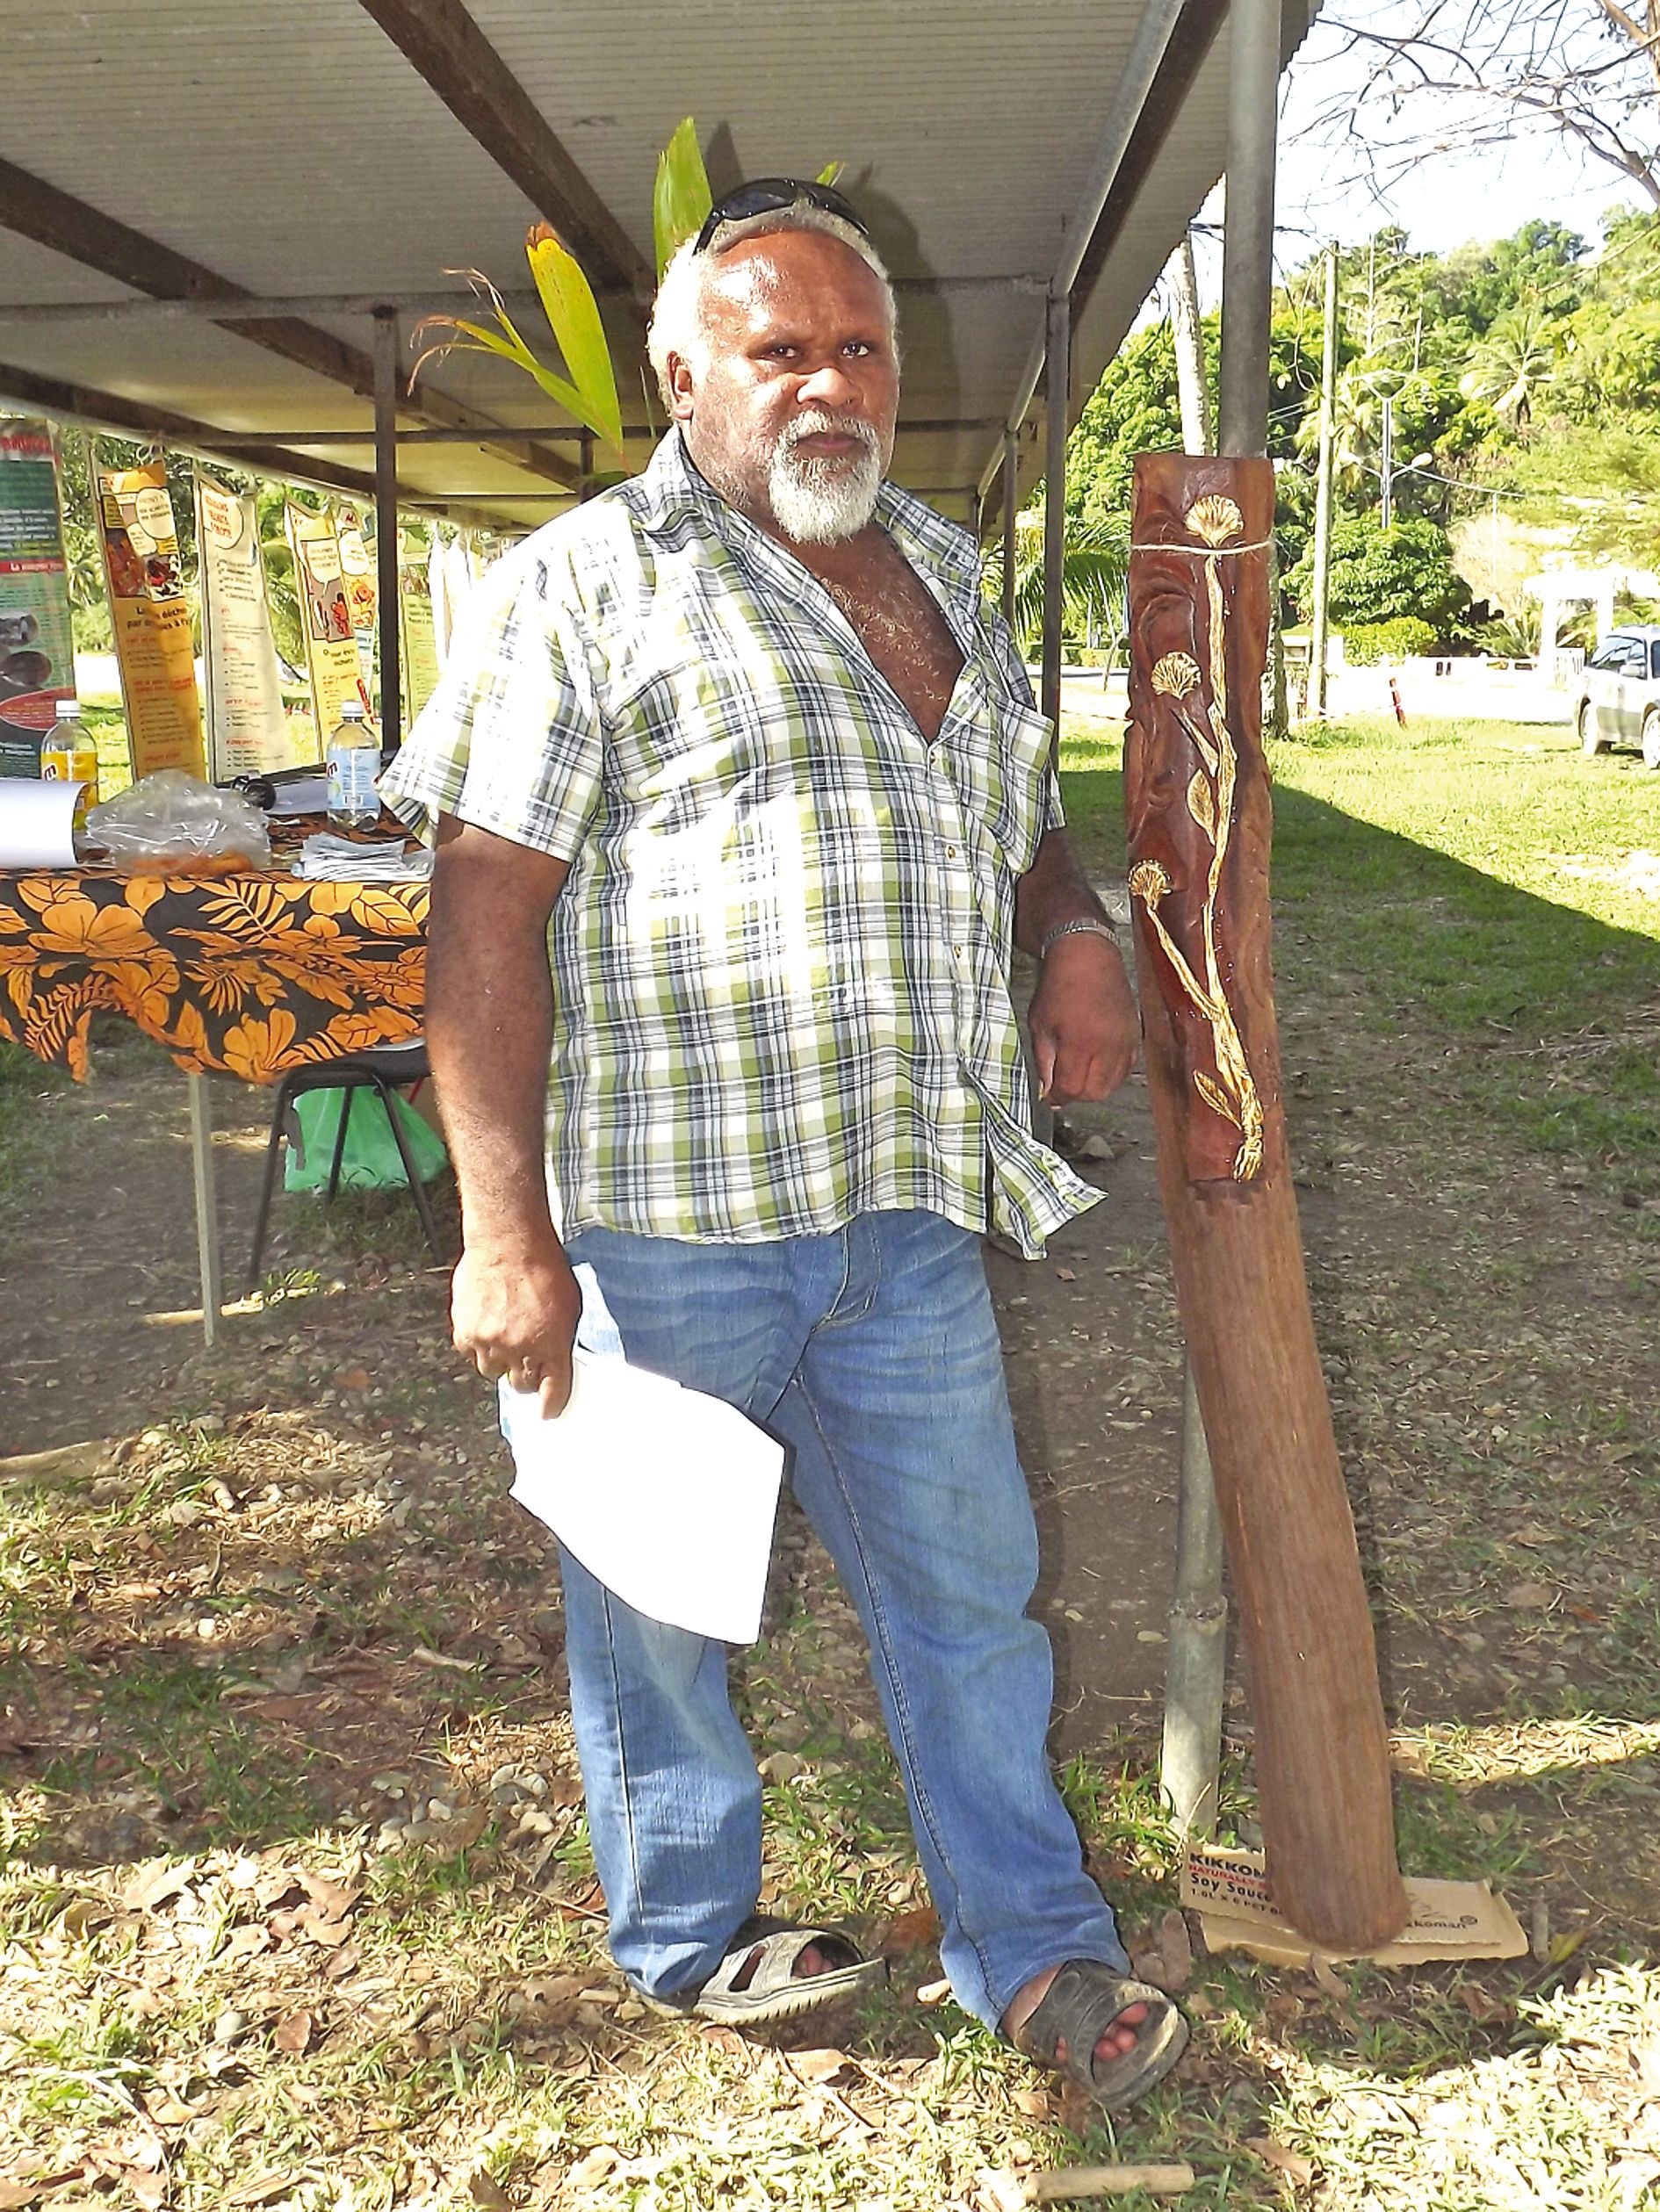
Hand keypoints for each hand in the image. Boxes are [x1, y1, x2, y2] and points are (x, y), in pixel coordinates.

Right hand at [450, 1235, 582, 1417]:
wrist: (508, 1241)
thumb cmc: (545, 1266)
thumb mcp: (570, 1305)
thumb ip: (561, 1338)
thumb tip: (556, 1361)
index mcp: (552, 1344)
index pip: (553, 1391)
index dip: (551, 1405)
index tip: (548, 1412)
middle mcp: (520, 1349)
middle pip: (521, 1384)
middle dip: (526, 1374)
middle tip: (527, 1356)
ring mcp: (490, 1342)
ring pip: (492, 1371)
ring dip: (500, 1359)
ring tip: (505, 1333)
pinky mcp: (465, 1332)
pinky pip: (470, 1353)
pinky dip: (478, 1344)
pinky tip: (487, 1324)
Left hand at [1028, 932, 1139, 1105]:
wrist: (1087, 957)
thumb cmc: (1059, 986)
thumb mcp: (1040, 1026)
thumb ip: (1044, 1062)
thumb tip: (1048, 1091)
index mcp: (1080, 1045)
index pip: (1072, 1090)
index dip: (1058, 1098)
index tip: (1049, 1097)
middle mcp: (1107, 1047)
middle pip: (1095, 1092)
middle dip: (1076, 1094)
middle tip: (1062, 1084)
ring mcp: (1125, 1042)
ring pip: (1113, 1084)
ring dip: (1094, 1086)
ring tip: (1079, 1073)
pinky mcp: (1134, 1035)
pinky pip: (1127, 1068)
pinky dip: (1112, 1073)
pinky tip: (1098, 1064)